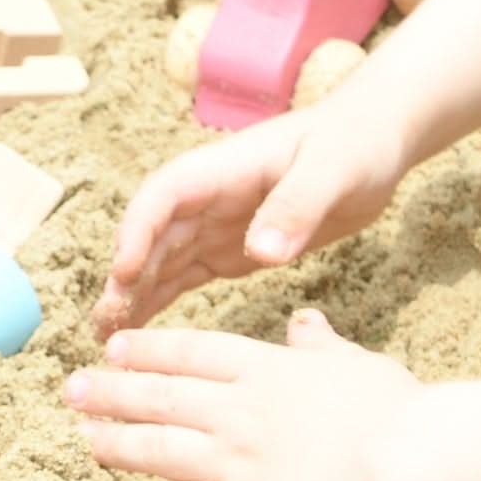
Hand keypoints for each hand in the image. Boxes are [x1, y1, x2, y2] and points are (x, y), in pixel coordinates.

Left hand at [65, 309, 421, 480]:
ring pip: (154, 451)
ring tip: (86, 441)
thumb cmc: (399, 414)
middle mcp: (238, 413)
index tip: (112, 349)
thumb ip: (319, 346)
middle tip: (73, 392)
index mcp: (266, 372)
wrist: (415, 465)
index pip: (189, 354)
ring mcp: (234, 465)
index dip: (145, 351)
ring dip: (114, 445)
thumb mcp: (356, 363)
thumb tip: (305, 321)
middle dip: (109, 394)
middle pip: (157, 398)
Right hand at [94, 92, 410, 333]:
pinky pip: (183, 276)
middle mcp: (207, 198)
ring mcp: (214, 225)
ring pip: (159, 262)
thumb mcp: (334, 171)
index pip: (162, 197)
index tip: (122, 273)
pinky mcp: (229, 249)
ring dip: (132, 295)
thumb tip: (262, 253)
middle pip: (150, 237)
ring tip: (107, 339)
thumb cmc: (355, 143)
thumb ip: (296, 208)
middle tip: (105, 324)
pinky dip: (158, 301)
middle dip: (123, 278)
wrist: (375, 141)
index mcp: (222, 170)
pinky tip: (137, 332)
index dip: (137, 233)